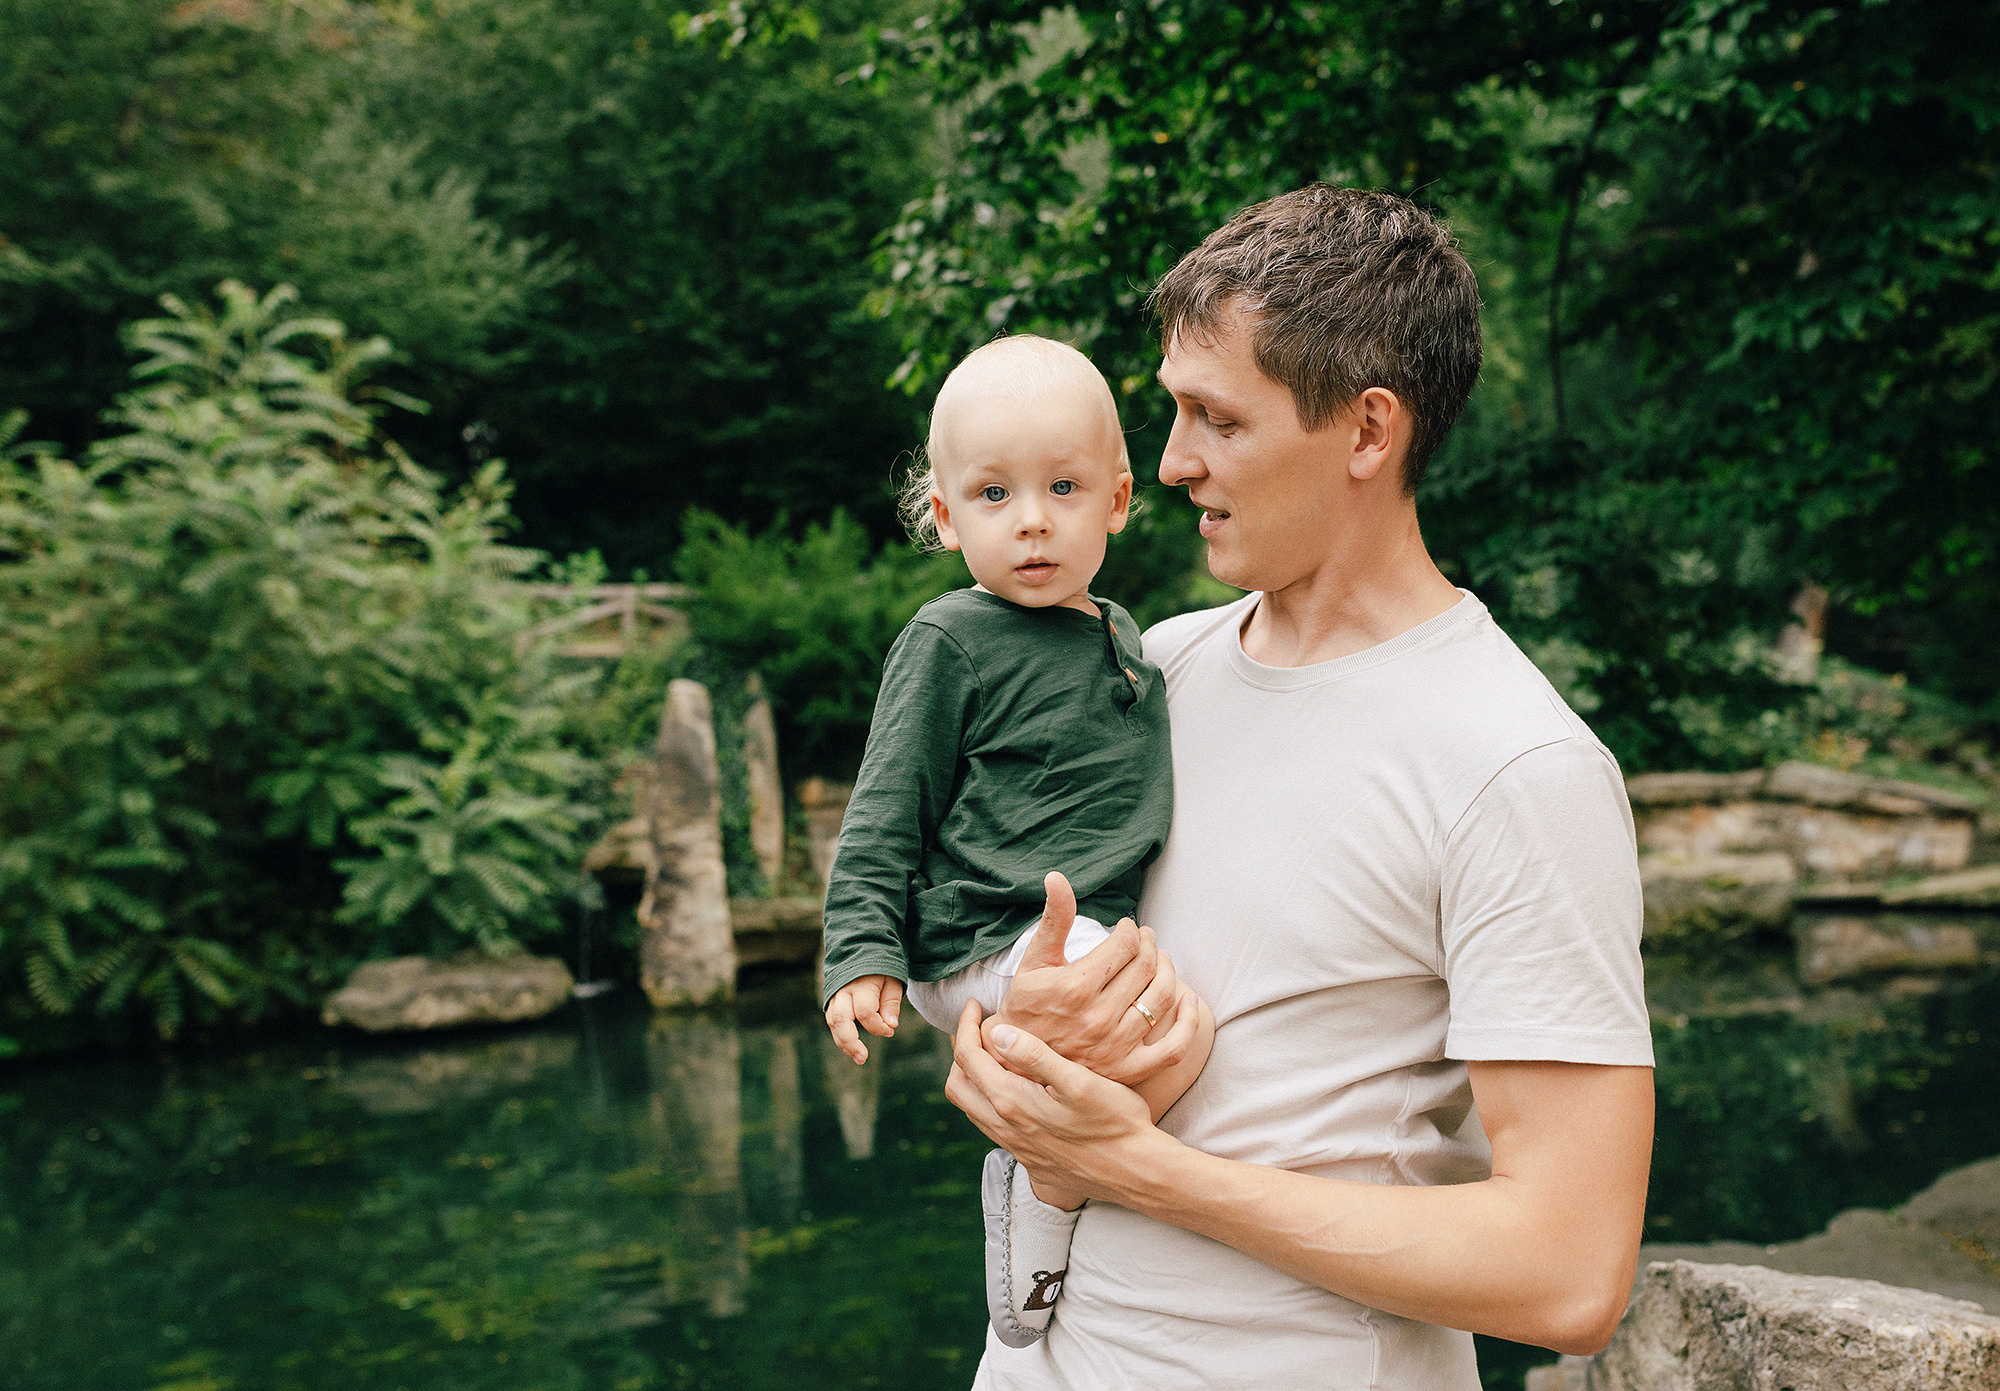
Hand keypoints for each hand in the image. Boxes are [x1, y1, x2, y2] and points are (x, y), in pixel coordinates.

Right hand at [824, 974, 902, 1063]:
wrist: (861, 951)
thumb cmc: (880, 968)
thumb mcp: (892, 980)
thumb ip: (891, 1003)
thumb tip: (891, 1025)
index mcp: (861, 985)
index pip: (866, 1012)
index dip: (878, 1026)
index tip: (890, 1030)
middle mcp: (844, 991)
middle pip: (841, 1020)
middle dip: (850, 1042)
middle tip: (862, 1058)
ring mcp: (835, 996)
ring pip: (833, 1023)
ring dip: (843, 1043)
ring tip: (858, 1057)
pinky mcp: (831, 1002)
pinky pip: (832, 1021)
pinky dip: (840, 1036)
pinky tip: (851, 1048)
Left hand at [946, 1001, 1157, 1206]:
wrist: (1136, 1172)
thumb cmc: (1115, 1122)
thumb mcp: (1079, 1082)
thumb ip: (1036, 1056)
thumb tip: (999, 1032)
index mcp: (1012, 1102)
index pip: (968, 1058)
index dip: (965, 1025)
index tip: (977, 1004)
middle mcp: (1005, 1128)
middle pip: (958, 1086)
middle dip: (961, 1051)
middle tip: (977, 1027)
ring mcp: (1015, 1147)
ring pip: (973, 1108)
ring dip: (974, 1077)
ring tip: (994, 1053)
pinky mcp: (1028, 1158)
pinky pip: (991, 1125)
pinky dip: (990, 1098)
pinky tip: (1017, 1087)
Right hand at [995, 872, 1197, 1084]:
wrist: (1014, 1061)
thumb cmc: (1025, 1005)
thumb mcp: (1034, 959)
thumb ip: (1054, 919)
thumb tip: (1057, 876)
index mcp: (1076, 986)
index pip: (1126, 945)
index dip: (1132, 930)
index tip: (1127, 927)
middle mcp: (1098, 1017)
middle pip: (1146, 967)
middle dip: (1150, 945)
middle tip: (1146, 938)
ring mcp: (1114, 1047)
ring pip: (1160, 999)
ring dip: (1168, 972)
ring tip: (1160, 960)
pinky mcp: (1125, 1070)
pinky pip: (1171, 1049)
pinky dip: (1187, 1025)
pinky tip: (1188, 1002)